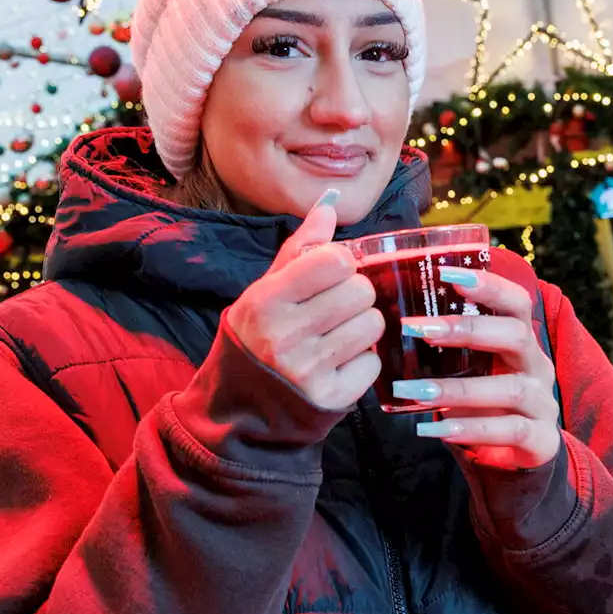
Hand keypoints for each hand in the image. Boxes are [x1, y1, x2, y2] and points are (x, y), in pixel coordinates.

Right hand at [226, 190, 382, 410]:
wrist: (240, 411)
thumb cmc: (256, 338)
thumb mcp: (266, 290)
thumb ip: (301, 247)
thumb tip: (331, 202)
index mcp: (266, 300)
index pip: (334, 260)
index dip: (339, 265)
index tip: (326, 278)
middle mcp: (284, 335)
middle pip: (361, 291)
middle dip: (353, 297)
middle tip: (333, 311)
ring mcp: (308, 371)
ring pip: (373, 324)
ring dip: (361, 327)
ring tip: (336, 337)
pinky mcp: (331, 399)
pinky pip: (373, 362)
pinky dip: (361, 362)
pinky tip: (337, 365)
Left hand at [392, 266, 559, 469]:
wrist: (515, 463)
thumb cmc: (484, 406)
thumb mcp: (469, 372)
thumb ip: (446, 350)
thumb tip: (392, 323)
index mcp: (522, 341)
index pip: (516, 302)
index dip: (488, 285)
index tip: (446, 273)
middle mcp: (538, 367)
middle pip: (517, 335)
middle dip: (467, 329)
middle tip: (417, 328)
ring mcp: (543, 404)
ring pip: (509, 388)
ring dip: (457, 389)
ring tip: (412, 390)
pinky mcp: (541, 441)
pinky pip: (509, 431)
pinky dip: (469, 430)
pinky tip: (434, 429)